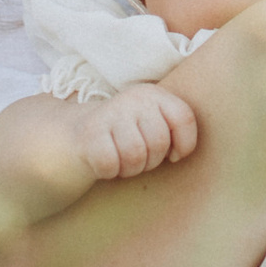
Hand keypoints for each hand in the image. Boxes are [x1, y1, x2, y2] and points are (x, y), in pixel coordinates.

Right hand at [77, 85, 199, 180]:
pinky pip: (111, 163)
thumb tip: (178, 154)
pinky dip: (110, 171)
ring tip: (123, 161)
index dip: (185, 143)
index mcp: (153, 94)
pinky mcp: (90, 132)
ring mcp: (110, 113)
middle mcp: (133, 98)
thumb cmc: (128, 136)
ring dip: (131, 169)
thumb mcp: (153, 124)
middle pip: (160, 142)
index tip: (173, 155)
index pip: (184, 117)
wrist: (80, 134)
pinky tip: (106, 163)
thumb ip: (174, 131)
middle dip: (152, 161)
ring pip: (135, 155)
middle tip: (139, 158)